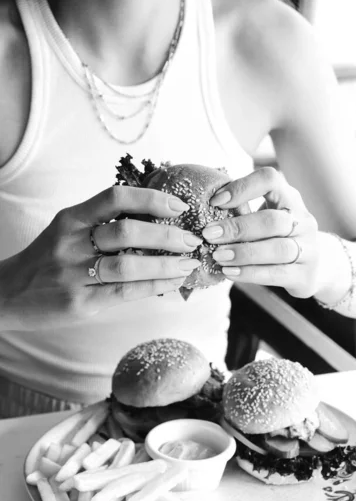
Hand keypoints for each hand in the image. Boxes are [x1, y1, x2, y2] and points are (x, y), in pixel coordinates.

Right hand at [0, 185, 200, 329]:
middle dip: (167, 236)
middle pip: (127, 232)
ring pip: (129, 266)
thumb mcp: (66, 232)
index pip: (115, 197)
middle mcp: (71, 243)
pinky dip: (153, 287)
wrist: (8, 293)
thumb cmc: (47, 260)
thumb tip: (156, 221)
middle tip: (192, 239)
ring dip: (166, 265)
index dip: (151, 199)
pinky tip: (172, 283)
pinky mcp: (80, 303)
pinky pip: (124, 293)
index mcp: (70, 219)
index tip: (178, 207)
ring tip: (188, 264)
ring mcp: (74, 274)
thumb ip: (101, 224)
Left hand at [202, 167, 319, 297]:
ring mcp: (308, 249)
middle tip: (209, 235)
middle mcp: (303, 221)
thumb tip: (204, 208)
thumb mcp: (264, 218)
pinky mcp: (305, 275)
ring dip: (243, 252)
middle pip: (272, 220)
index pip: (270, 180)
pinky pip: (277, 274)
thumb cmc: (276, 238)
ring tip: (218, 256)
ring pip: (277, 249)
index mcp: (289, 199)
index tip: (215, 201)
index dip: (242, 187)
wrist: (312, 268)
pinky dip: (250, 273)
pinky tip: (230, 272)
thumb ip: (243, 212)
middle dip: (237, 227)